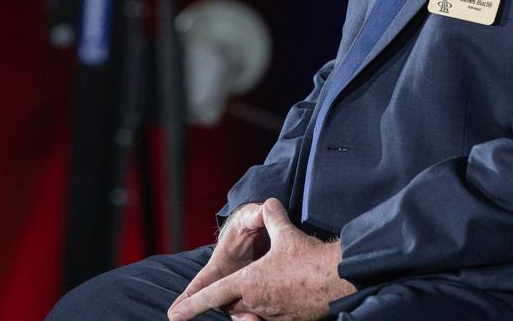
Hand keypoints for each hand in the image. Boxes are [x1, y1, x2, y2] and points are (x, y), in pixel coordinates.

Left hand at [168, 198, 356, 320]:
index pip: (213, 296)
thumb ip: (272, 215)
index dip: (191, 305)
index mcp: (249, 282)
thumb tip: (269, 202)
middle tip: (223, 295)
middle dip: (227, 301)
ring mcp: (273, 315)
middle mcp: (256, 302)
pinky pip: (272, 318)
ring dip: (252, 306)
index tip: (175, 314)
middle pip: (233, 305)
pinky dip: (272, 310)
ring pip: (253, 313)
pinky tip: (286, 296)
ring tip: (267, 288)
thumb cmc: (308, 258)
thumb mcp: (286, 232)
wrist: (338, 279)